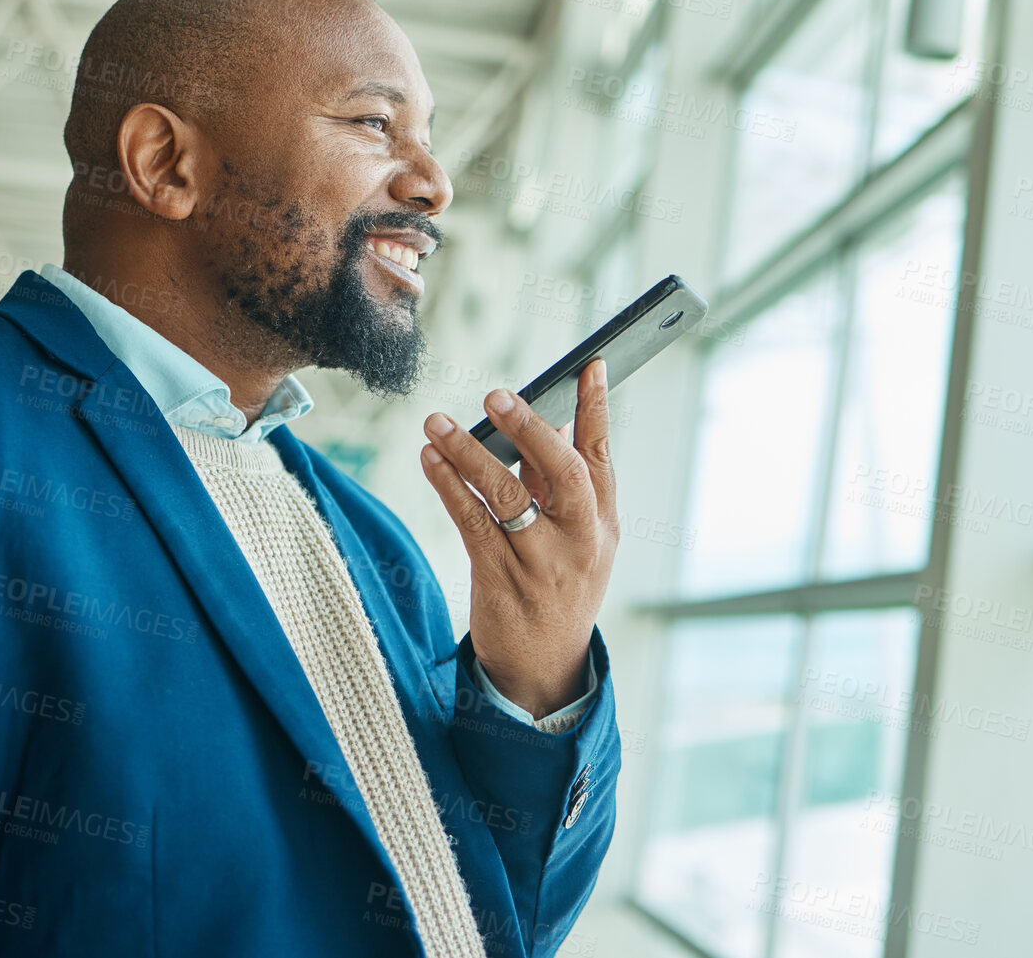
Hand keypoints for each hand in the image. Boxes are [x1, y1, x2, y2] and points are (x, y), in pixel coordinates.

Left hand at [419, 360, 618, 717]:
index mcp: (601, 522)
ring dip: (467, 453)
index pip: (601, 456)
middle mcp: (578, 539)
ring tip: (436, 422)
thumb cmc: (559, 587)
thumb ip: (559, 485)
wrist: (543, 667)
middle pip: (562, 472)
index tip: (591, 365)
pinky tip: (430, 461)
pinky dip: (449, 487)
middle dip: (530, 429)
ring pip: (505, 495)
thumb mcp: (577, 539)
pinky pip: (472, 523)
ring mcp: (541, 562)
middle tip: (497, 394)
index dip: (597, 409)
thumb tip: (548, 422)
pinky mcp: (501, 579)